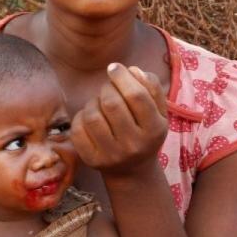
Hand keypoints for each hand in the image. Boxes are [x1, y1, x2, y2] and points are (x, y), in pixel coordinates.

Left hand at [70, 63, 167, 178]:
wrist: (132, 170)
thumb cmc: (144, 131)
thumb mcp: (158, 112)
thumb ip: (151, 87)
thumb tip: (132, 69)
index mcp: (154, 130)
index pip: (136, 96)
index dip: (122, 76)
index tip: (114, 67)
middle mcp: (134, 145)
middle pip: (111, 103)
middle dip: (107, 88)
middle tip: (108, 88)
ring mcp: (111, 155)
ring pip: (92, 115)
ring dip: (93, 101)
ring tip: (100, 103)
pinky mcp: (91, 160)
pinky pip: (78, 128)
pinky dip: (81, 116)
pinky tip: (90, 117)